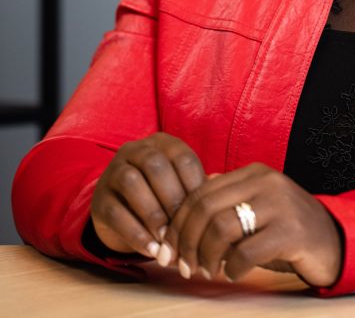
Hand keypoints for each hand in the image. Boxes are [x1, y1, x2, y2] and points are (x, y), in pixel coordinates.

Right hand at [90, 133, 204, 259]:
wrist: (122, 212)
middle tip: (185, 228)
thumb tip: (217, 189)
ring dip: (153, 214)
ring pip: (132, 183)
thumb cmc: (162, 197)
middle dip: (173, 198)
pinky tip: (152, 250)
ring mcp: (113, 172)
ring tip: (167, 240)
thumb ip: (196, 188)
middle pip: (156, 165)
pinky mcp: (99, 200)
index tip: (204, 213)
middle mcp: (135, 150)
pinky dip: (136, 234)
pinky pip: (116, 213)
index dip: (195, 186)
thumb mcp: (179, 187)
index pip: (182, 157)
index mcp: (162, 143)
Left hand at [163, 164, 342, 286]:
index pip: (200, 192)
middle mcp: (265, 182)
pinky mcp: (291, 231)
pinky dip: (232, 268)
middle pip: (205, 208)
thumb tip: (183, 211)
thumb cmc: (286, 230)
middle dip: (186, 241)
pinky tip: (233, 274)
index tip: (169, 250)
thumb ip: (226, 202)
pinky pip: (246, 251)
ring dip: (206, 257)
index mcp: (253, 173)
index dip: (178, 224)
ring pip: (221, 227)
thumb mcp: (255, 208)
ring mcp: (279, 204)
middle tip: (184, 266)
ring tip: (209, 271)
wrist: (334, 241)